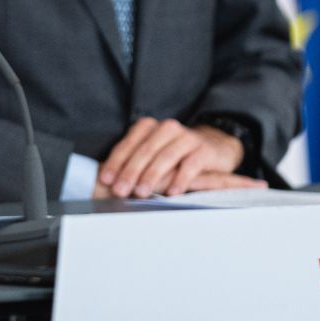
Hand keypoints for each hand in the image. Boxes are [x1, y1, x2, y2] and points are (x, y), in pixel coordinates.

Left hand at [97, 117, 255, 197]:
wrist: (213, 147)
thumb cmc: (176, 155)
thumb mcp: (154, 155)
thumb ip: (136, 163)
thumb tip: (112, 182)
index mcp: (150, 127)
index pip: (128, 144)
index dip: (116, 162)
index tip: (106, 179)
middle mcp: (167, 128)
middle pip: (145, 150)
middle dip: (130, 171)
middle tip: (120, 190)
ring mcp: (187, 138)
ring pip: (166, 156)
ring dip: (152, 176)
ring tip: (142, 192)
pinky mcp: (203, 150)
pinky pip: (190, 165)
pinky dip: (180, 179)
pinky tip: (172, 192)